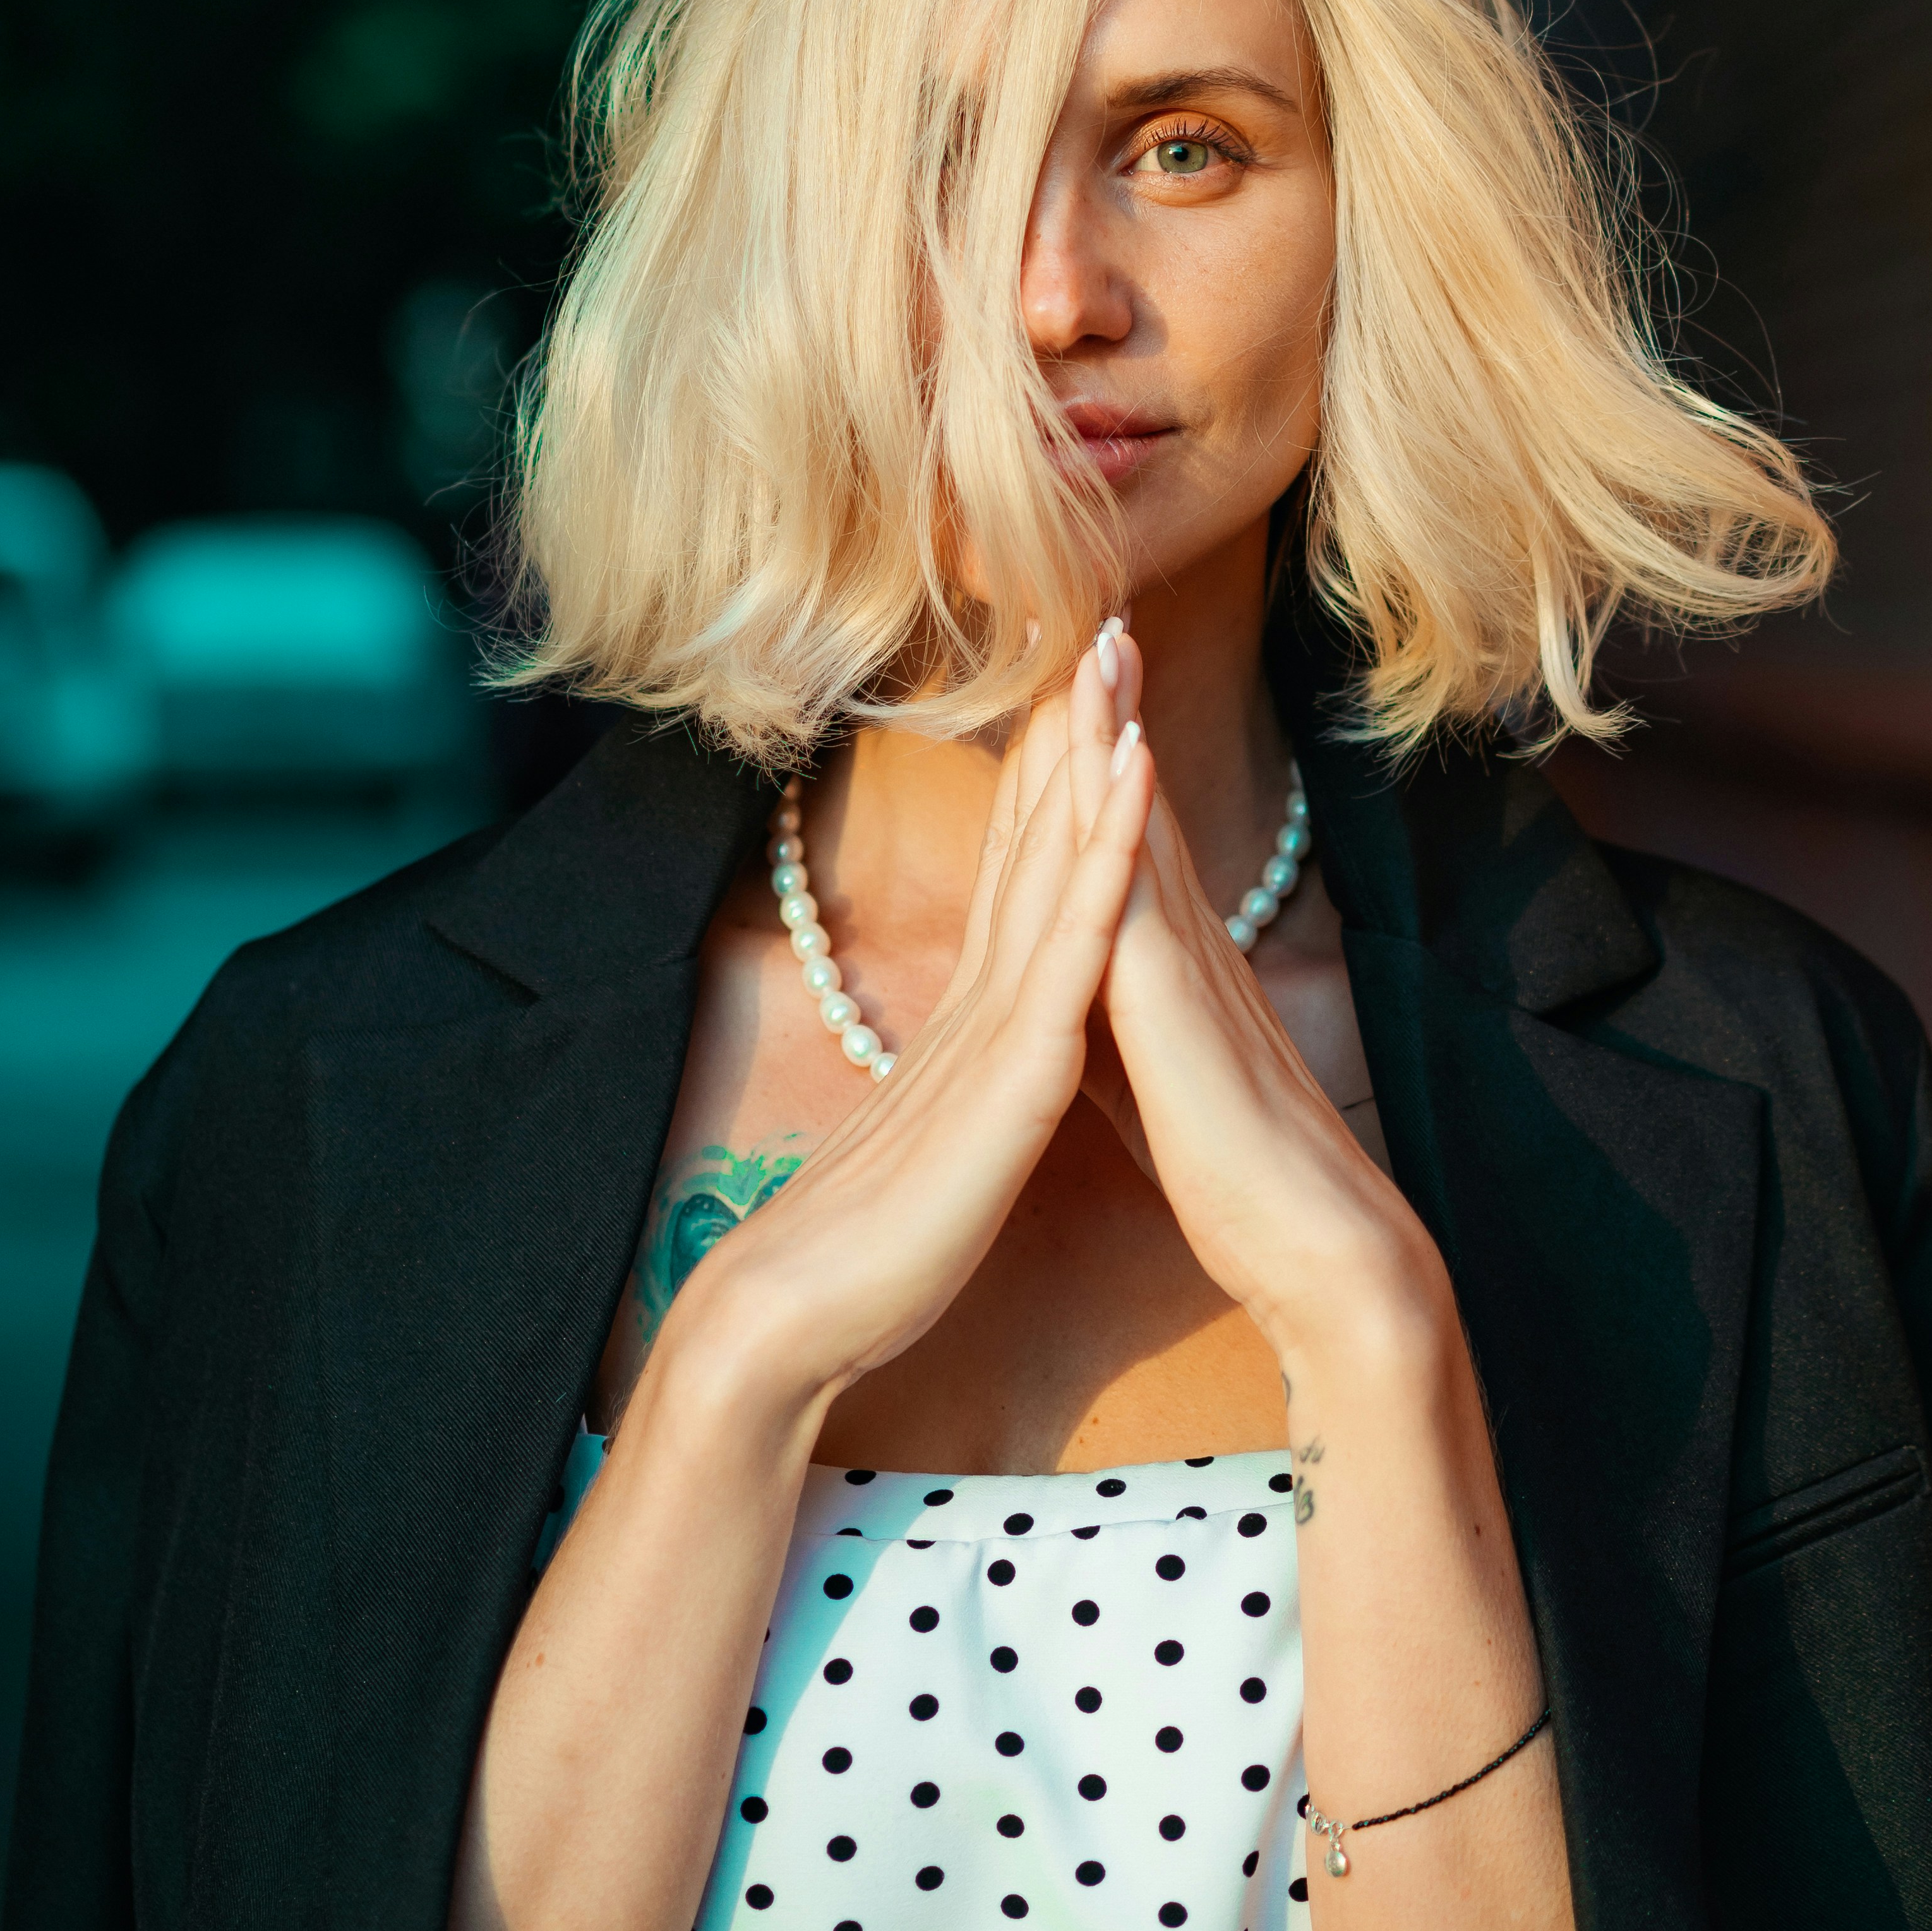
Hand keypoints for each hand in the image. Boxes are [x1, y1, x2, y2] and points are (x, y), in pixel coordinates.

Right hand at [654, 644, 1159, 1431]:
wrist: (797, 1310)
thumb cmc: (869, 1245)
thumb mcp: (940, 1140)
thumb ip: (965, 1084)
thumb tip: (989, 1061)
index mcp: (972, 1016)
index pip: (1018, 871)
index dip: (1048, 778)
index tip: (1075, 691)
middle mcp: (981, 993)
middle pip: (1033, 834)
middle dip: (1068, 727)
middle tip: (1098, 621)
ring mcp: (995, 1019)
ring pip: (1055, 861)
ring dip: (1090, 752)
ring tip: (1117, 655)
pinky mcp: (1014, 1064)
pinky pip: (1073, 938)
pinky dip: (1107, 849)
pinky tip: (1134, 776)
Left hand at [1070, 631, 1448, 1373]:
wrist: (1323, 1250)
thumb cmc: (1241, 1178)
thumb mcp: (1151, 1084)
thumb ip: (1115, 1028)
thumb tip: (1076, 1003)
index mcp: (1172, 967)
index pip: (1128, 839)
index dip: (1101, 757)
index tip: (1077, 675)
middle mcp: (1187, 948)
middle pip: (1138, 805)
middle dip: (1112, 709)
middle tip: (1093, 609)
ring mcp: (1189, 969)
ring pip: (1141, 828)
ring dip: (1118, 733)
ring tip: (1098, 640)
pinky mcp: (1181, 1008)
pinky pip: (1142, 897)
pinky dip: (1123, 821)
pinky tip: (1110, 759)